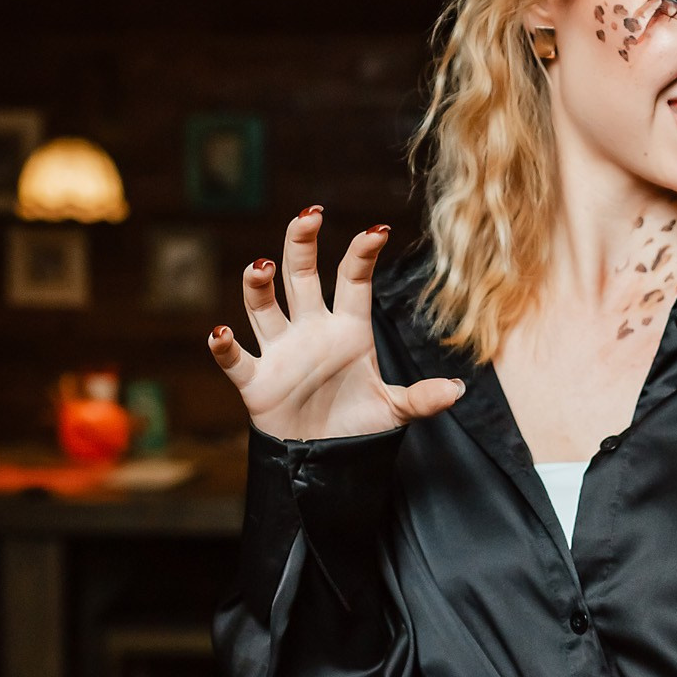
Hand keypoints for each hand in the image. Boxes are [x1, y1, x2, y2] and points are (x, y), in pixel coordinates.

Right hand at [207, 209, 465, 441]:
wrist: (325, 459)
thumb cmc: (357, 425)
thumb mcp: (394, 411)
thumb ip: (421, 398)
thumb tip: (457, 391)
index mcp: (348, 329)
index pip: (353, 280)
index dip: (362, 254)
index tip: (378, 231)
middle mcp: (311, 330)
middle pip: (300, 276)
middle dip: (301, 245)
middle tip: (308, 216)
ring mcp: (281, 352)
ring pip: (264, 308)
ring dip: (258, 287)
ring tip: (261, 267)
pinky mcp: (257, 381)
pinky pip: (237, 359)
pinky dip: (224, 348)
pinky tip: (219, 334)